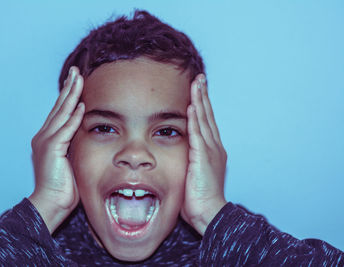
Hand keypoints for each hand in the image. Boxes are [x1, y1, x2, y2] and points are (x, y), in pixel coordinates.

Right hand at [28, 67, 84, 233]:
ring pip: (61, 113)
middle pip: (59, 107)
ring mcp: (46, 141)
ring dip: (71, 95)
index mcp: (49, 138)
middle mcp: (44, 136)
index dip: (68, 96)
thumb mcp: (71, 159)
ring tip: (78, 79)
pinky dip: (74, 116)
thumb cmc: (64, 185)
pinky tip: (81, 104)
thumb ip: (75, 144)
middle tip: (75, 72)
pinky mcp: (51, 149)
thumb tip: (88, 133)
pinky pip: (65, 129)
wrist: (51, 202)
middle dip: (68, 88)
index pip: (60, 112)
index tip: (75, 81)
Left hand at [181, 74, 227, 235]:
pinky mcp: (202, 158)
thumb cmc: (199, 197)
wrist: (209, 212)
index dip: (202, 105)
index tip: (198, 91)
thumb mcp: (194, 174)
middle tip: (200, 78)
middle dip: (203, 96)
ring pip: (203, 120)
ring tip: (196, 83)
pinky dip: (195, 120)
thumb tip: (180, 154)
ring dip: (199, 101)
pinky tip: (192, 106)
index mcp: (211, 150)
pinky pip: (198, 134)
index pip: (206, 122)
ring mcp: (210, 151)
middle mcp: (213, 147)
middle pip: (207, 115)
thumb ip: (189, 159)